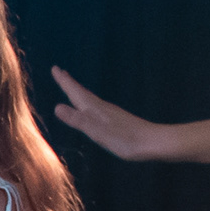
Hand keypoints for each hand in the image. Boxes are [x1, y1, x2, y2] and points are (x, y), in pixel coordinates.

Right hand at [47, 67, 176, 162]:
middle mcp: (102, 108)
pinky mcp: (117, 120)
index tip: (55, 68)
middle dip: (70, 83)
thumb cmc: (126, 140)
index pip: (75, 93)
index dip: (64, 82)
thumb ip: (78, 120)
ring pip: (89, 99)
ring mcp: (110, 113)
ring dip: (78, 92)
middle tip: (59, 72)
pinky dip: (88, 102)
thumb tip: (57, 107)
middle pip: (82, 93)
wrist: (155, 142)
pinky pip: (96, 106)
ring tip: (71, 87)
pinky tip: (91, 107)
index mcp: (95, 110)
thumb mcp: (98, 133)